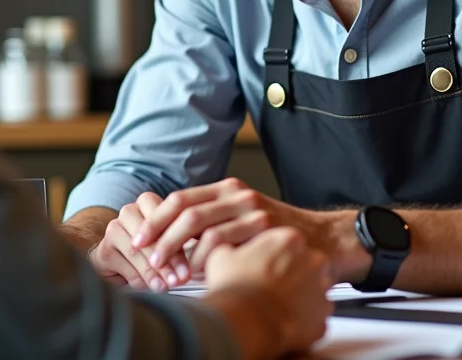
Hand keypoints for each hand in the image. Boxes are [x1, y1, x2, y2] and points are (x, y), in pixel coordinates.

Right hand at [87, 192, 192, 290]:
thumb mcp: (172, 245)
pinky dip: (138, 278)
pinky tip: (149, 288)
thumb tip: (203, 256)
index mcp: (149, 203)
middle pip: (150, 234)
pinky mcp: (103, 249)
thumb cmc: (153, 254)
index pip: (165, 217)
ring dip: (153, 271)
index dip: (178, 243)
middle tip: (181, 279)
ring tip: (166, 286)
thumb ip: (184, 244)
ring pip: (136, 250)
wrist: (119, 267)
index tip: (191, 268)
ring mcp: (113, 229)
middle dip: (168, 259)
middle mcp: (129, 211)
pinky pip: (123, 264)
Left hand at [133, 177, 320, 274]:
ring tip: (172, 272)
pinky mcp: (264, 228)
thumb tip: (167, 240)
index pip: (180, 199)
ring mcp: (252, 210)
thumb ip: (210, 222)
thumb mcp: (240, 218)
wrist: (322, 238)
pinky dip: (207, 261)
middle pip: (185, 211)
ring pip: (202, 229)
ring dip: (181, 253)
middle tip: (148, 258)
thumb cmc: (275, 234)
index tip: (139, 240)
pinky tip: (202, 273)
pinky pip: (225, 244)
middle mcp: (237, 194)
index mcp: (227, 189)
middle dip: (160, 236)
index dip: (155, 220)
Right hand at [203, 227, 332, 359]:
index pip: (289, 243)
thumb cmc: (235, 287)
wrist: (244, 321)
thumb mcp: (222, 256)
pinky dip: (302, 323)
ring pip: (313, 293)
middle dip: (291, 276)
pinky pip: (314, 319)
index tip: (264, 266)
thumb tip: (228, 250)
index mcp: (290, 240)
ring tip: (273, 308)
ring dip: (298, 299)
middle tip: (269, 287)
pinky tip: (281, 323)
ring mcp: (321, 291)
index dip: (274, 257)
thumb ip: (232, 248)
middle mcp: (313, 262)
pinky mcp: (322, 319)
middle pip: (306, 266)